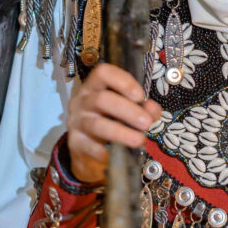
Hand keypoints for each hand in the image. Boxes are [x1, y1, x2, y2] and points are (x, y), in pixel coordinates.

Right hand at [67, 63, 161, 183]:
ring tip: (139, 140)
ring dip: (121, 133)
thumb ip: (142, 107)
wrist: (88, 146)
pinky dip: (108, 152)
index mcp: (95, 86)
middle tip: (146, 123)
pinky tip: (121, 154)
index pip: (103, 73)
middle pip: (102, 99)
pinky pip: (91, 147)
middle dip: (128, 111)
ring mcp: (76, 122)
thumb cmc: (110, 119)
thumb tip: (153, 109)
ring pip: (97, 125)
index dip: (123, 81)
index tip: (140, 96)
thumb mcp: (127, 109)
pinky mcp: (75, 143)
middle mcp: (82, 101)